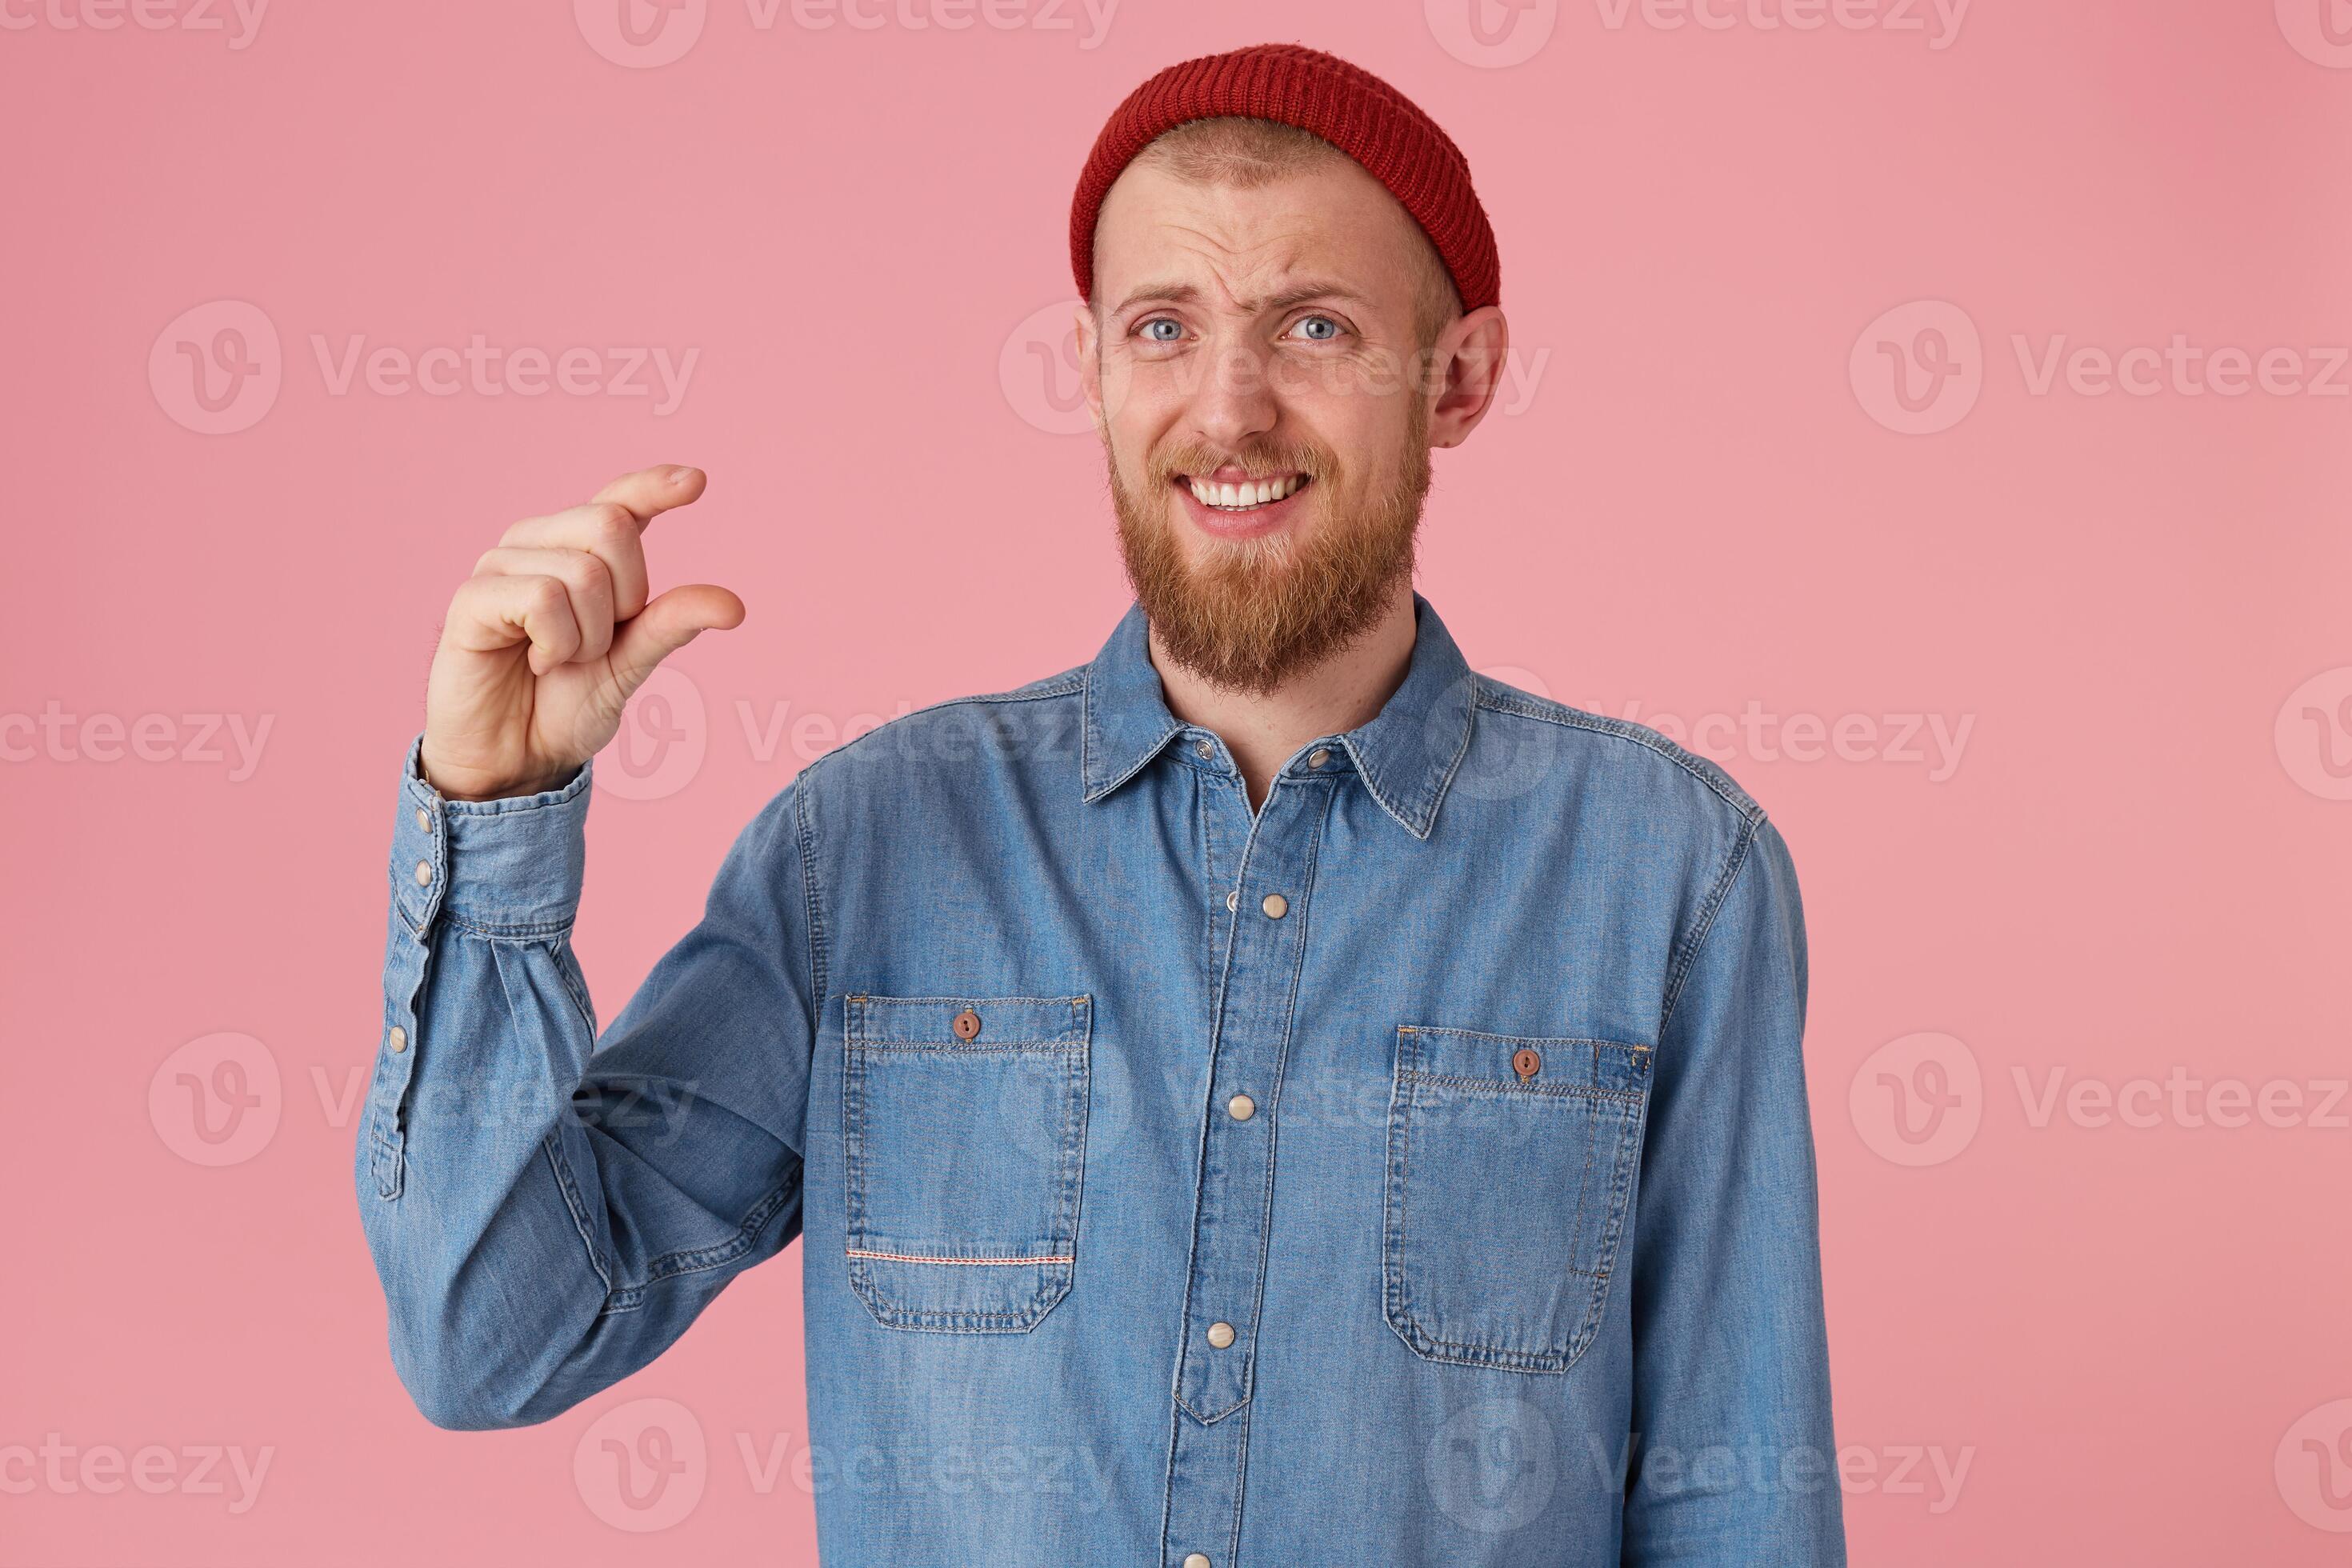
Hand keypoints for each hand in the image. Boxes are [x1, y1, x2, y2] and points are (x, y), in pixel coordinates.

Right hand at [419, 465, 743, 800]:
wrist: (517, 757)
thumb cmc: (565, 702)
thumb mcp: (632, 663)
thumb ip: (672, 625)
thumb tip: (734, 605)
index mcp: (579, 549)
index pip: (619, 500)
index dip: (654, 486)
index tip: (697, 482)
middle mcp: (538, 543)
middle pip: (612, 527)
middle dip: (624, 599)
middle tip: (593, 644)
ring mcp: (500, 565)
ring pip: (582, 572)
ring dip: (587, 637)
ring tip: (558, 659)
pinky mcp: (472, 598)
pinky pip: (542, 599)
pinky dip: (555, 644)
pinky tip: (535, 661)